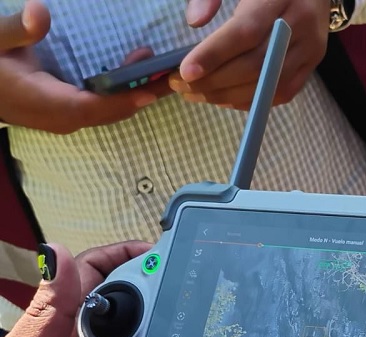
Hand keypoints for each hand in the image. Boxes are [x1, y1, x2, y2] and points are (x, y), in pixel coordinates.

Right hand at [0, 1, 168, 133]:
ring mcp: (67, 119)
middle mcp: (62, 118)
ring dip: (137, 91)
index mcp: (46, 102)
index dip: (122, 100)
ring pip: (110, 110)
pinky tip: (140, 76)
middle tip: (173, 73)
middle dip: (143, 93)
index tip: (150, 91)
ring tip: (164, 70)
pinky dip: (124, 93)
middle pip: (110, 110)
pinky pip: (103, 107)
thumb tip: (40, 13)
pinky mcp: (69, 114)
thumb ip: (18, 30)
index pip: (92, 106)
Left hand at [170, 0, 328, 109]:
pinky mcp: (313, 65)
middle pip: (257, 65)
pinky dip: (252, 101)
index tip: (186, 71)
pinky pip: (282, 93)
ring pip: (269, 85)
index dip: (215, 54)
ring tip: (198, 94)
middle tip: (183, 86)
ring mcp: (311, 49)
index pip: (246, 32)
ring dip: (229, 96)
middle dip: (215, 81)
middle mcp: (301, 25)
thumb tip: (195, 21)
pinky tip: (226, 99)